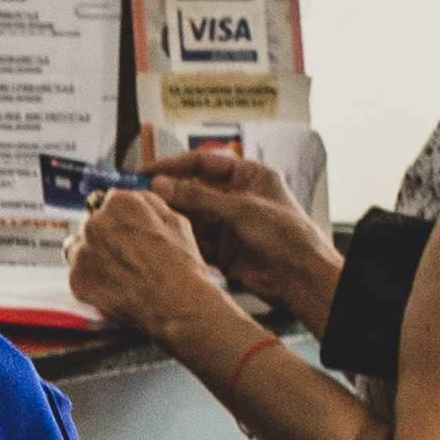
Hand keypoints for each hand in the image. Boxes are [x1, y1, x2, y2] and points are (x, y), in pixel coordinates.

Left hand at [65, 186, 231, 339]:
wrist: (177, 305)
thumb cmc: (182, 267)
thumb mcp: (176, 221)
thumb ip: (150, 204)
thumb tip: (137, 198)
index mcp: (120, 203)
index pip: (109, 201)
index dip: (121, 218)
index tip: (126, 230)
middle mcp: (95, 224)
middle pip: (93, 224)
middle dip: (107, 236)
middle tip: (127, 255)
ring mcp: (82, 252)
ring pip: (80, 248)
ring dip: (94, 256)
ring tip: (119, 272)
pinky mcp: (76, 280)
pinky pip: (78, 274)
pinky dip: (91, 280)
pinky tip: (113, 286)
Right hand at [147, 146, 339, 320]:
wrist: (300, 277)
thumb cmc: (290, 236)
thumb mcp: (242, 209)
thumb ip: (200, 197)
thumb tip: (166, 185)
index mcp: (249, 176)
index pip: (204, 162)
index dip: (174, 165)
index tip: (148, 170)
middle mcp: (237, 198)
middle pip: (193, 189)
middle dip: (168, 192)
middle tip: (140, 195)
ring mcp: (229, 224)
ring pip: (190, 215)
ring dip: (170, 215)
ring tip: (146, 215)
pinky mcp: (222, 249)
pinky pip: (193, 239)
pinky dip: (179, 237)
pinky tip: (163, 236)